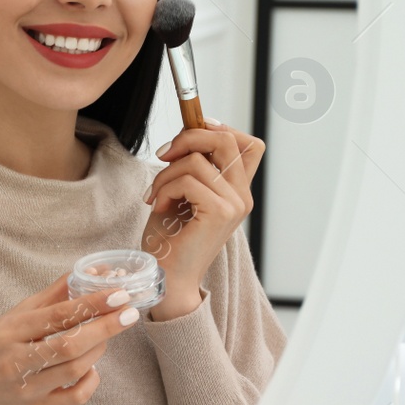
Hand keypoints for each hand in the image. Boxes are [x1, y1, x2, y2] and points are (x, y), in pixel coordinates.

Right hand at [0, 274, 141, 404]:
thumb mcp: (16, 315)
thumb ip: (53, 296)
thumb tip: (89, 272)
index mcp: (9, 332)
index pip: (57, 316)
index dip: (92, 304)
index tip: (118, 295)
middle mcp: (15, 361)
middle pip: (69, 345)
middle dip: (104, 328)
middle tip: (127, 314)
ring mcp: (26, 388)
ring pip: (75, 369)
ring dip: (98, 349)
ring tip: (104, 337)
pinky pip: (75, 397)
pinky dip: (91, 380)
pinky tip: (91, 368)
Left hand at [141, 120, 265, 319]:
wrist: (165, 276)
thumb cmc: (170, 238)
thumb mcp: (182, 193)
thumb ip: (193, 167)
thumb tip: (188, 134)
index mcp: (237, 190)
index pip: (249, 144)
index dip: (220, 128)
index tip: (189, 134)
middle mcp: (242, 195)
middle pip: (227, 139)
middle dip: (188, 137)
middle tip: (163, 155)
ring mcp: (235, 204)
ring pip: (197, 159)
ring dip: (165, 173)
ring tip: (155, 195)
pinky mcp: (220, 213)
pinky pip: (188, 180)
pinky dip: (164, 188)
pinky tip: (158, 206)